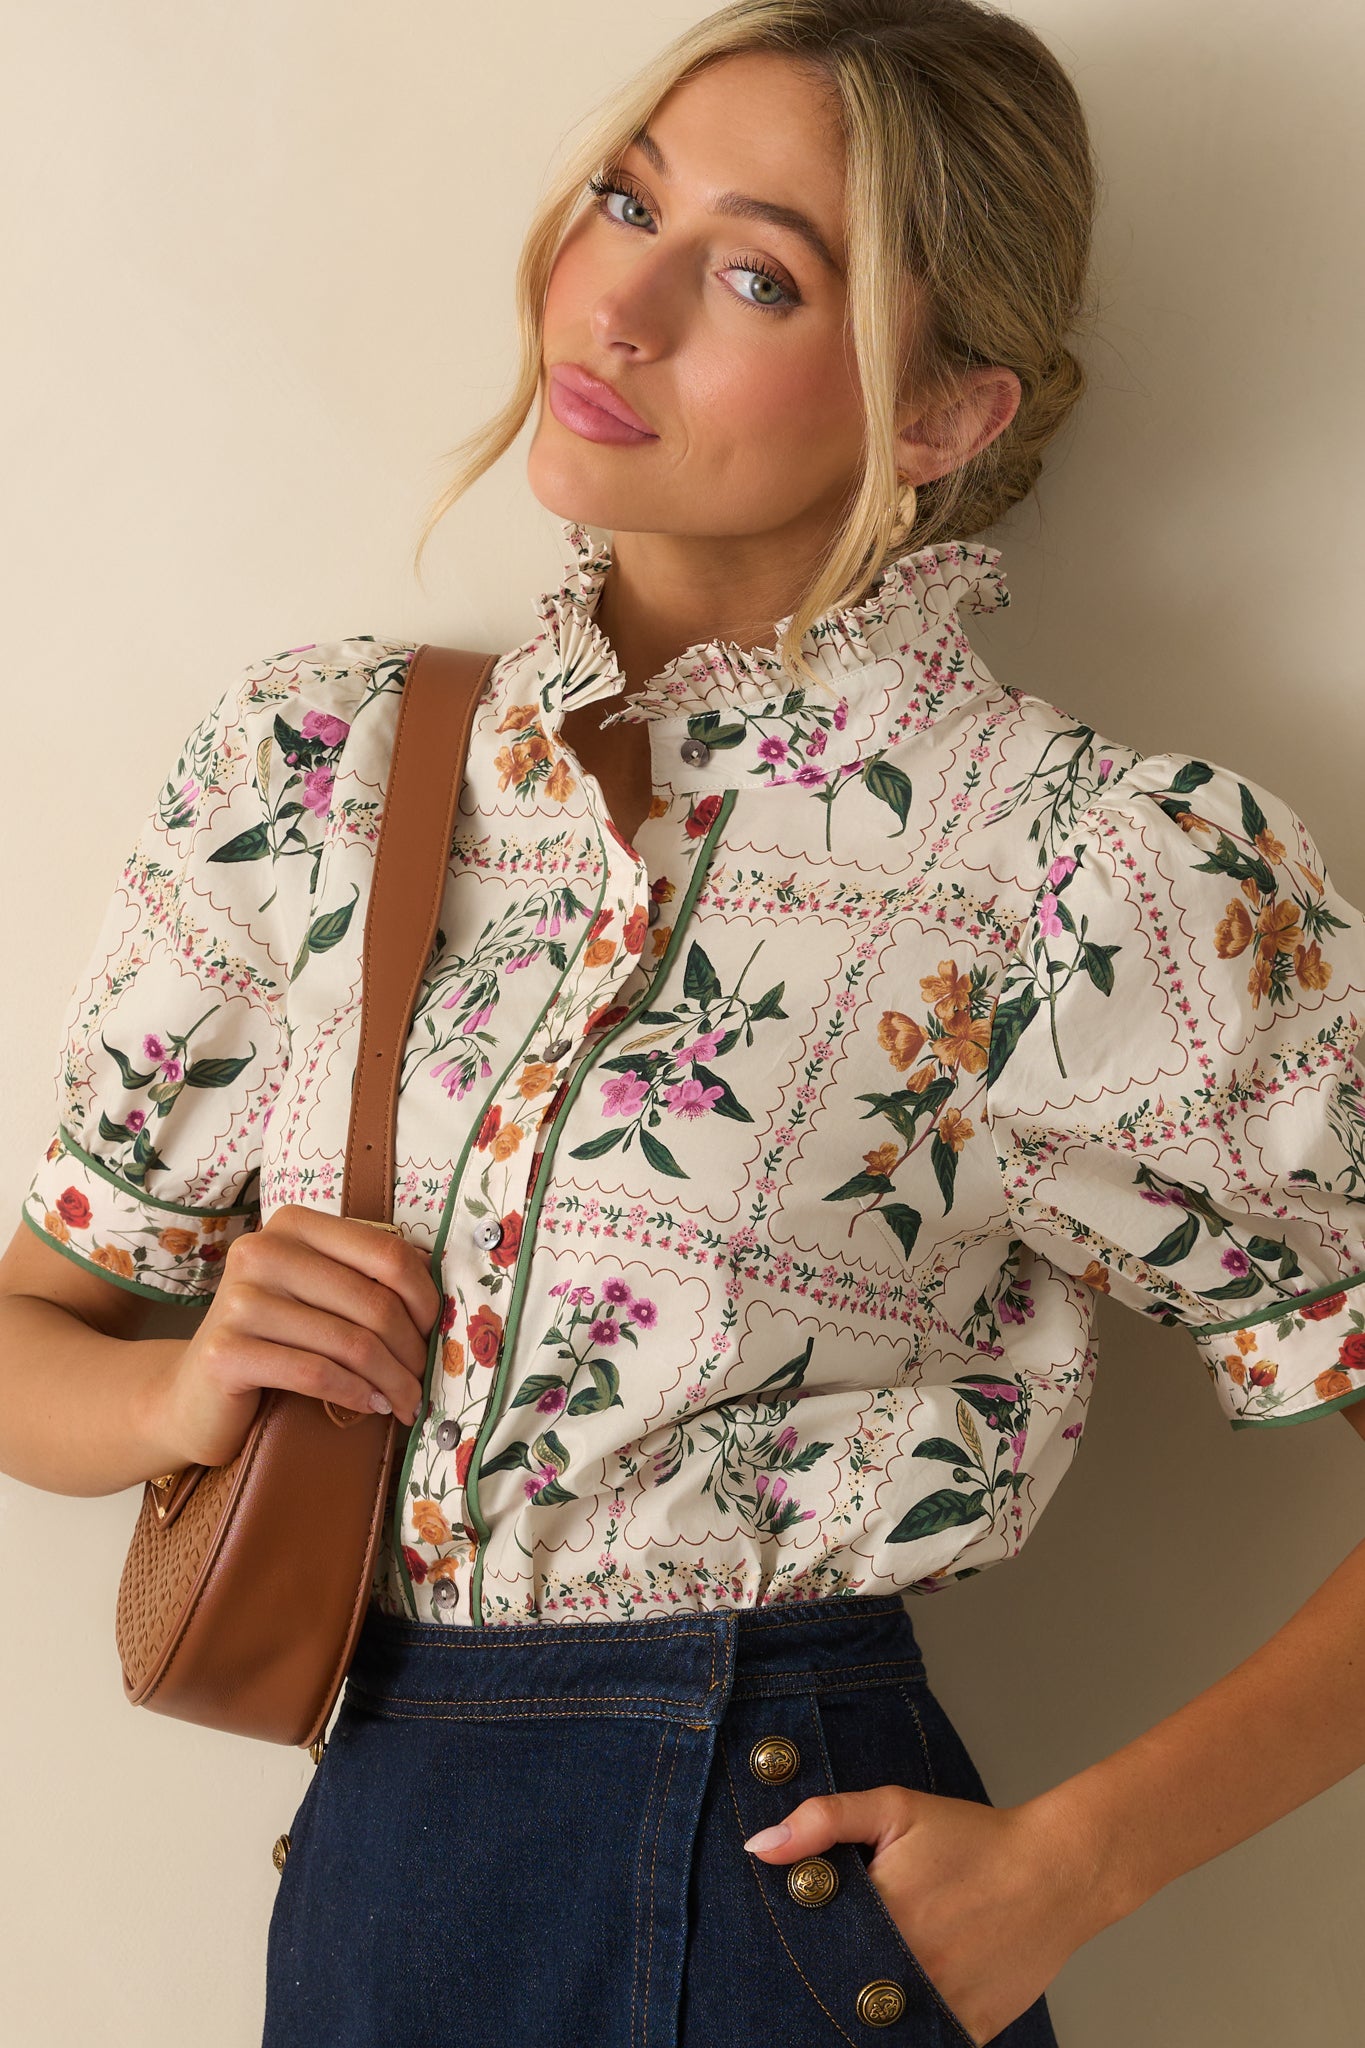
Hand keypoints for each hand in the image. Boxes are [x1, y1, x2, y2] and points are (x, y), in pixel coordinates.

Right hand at [157, 1204, 440, 1468]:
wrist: (195, 1396)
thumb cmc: (273, 1342)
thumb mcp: (319, 1296)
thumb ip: (364, 1280)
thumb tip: (437, 1286)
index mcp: (293, 1226)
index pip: (386, 1254)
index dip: (424, 1298)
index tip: (433, 1333)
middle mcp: (261, 1251)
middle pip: (372, 1301)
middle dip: (410, 1350)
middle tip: (422, 1381)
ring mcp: (239, 1300)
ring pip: (350, 1342)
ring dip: (391, 1380)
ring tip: (405, 1402)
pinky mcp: (227, 1351)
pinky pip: (316, 1373)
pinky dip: (355, 1394)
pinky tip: (371, 1406)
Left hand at [744, 1784, 1102, 2045]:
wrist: (1057, 1871)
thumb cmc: (973, 1837)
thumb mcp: (896, 1807)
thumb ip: (824, 1820)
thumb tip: (759, 1847)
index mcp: (880, 1913)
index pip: (810, 1944)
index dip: (796, 1945)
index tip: (788, 1941)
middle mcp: (907, 1967)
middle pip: (838, 1988)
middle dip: (827, 1978)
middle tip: (826, 1964)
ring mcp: (940, 2004)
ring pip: (876, 2021)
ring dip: (863, 2005)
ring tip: (862, 1982)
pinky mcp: (968, 2031)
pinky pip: (920, 2040)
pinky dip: (904, 2026)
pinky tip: (895, 2005)